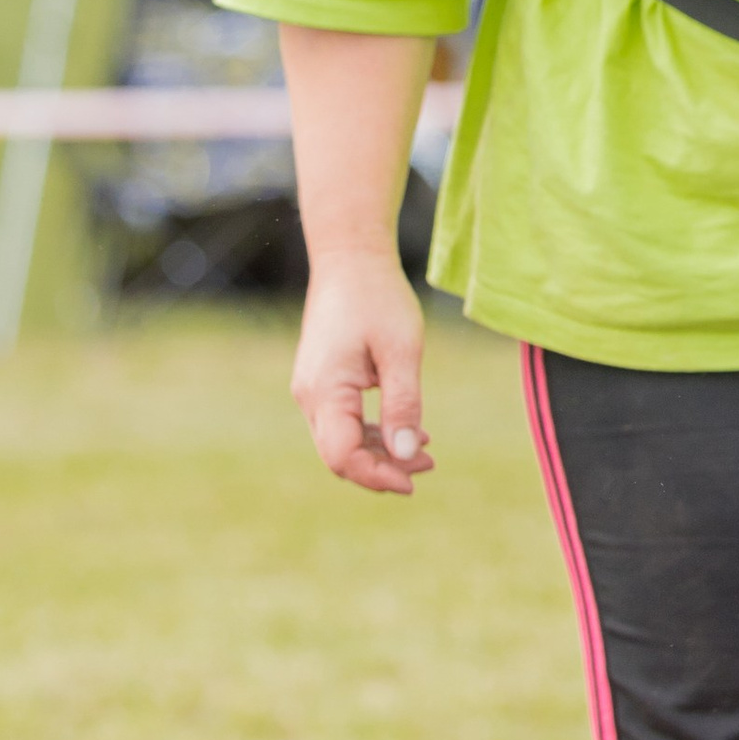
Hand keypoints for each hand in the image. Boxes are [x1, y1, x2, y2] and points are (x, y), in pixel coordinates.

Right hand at [292, 251, 433, 495]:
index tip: (414, 480)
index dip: (377, 476)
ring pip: (341, 441)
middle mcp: (310, 396)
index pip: (342, 456)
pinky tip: (408, 431)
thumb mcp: (402, 352)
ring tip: (426, 452)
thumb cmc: (379, 299)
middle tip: (429, 464)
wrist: (350, 258)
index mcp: (325, 390)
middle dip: (383, 468)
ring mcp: (312, 390)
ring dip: (381, 452)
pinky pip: (343, 422)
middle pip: (340, 455)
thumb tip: (407, 455)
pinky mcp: (322, 382)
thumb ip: (404, 404)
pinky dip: (373, 432)